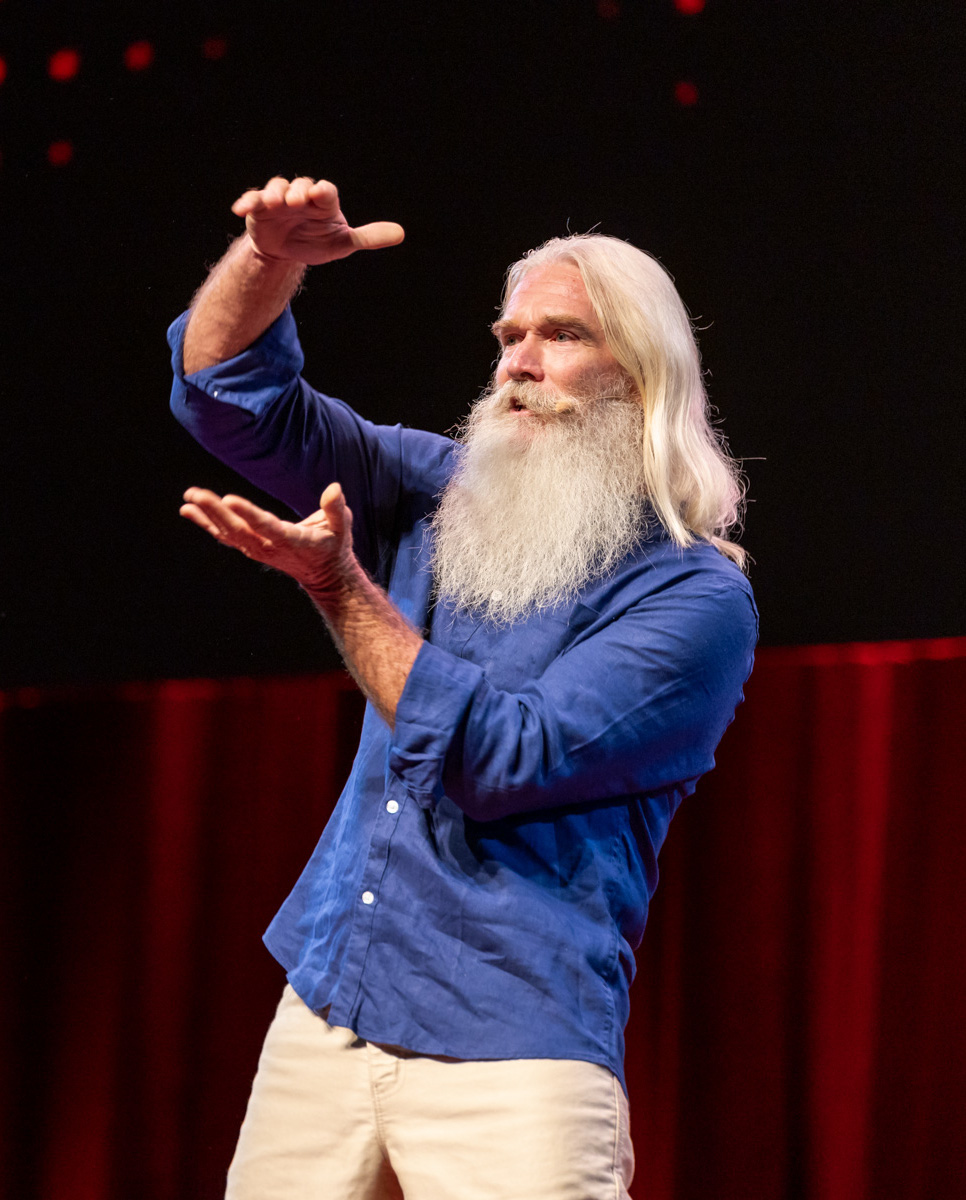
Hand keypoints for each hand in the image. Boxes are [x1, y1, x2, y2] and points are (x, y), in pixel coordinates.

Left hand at [180, 482, 355, 597]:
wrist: (325, 576)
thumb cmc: (334, 545)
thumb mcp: (342, 527)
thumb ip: (337, 509)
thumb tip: (334, 487)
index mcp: (292, 540)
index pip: (267, 526)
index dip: (248, 514)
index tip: (229, 499)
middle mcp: (270, 547)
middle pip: (239, 530)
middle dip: (216, 512)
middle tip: (196, 494)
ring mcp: (258, 549)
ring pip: (228, 533)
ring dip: (206, 516)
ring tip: (188, 499)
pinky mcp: (251, 547)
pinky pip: (225, 535)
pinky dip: (206, 523)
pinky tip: (189, 509)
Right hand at [231, 177, 403, 265]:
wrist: (288, 252)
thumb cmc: (318, 241)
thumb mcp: (343, 242)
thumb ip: (368, 237)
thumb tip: (401, 234)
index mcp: (322, 202)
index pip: (324, 191)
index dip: (321, 192)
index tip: (318, 195)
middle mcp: (300, 195)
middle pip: (299, 185)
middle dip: (297, 192)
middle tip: (296, 201)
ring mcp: (278, 200)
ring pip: (275, 189)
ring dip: (273, 194)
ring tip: (272, 203)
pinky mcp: (259, 209)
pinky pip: (252, 201)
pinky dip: (247, 202)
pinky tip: (240, 210)